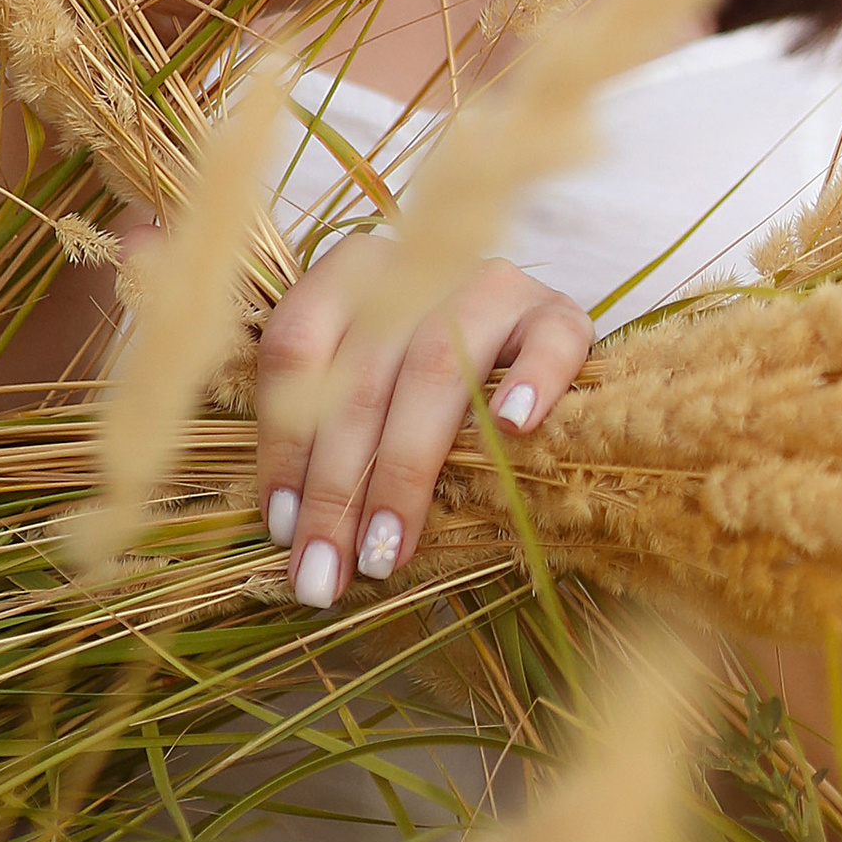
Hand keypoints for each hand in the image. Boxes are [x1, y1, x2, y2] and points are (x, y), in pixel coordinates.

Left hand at [253, 234, 592, 606]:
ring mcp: (491, 286)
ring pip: (436, 366)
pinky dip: (530, 380)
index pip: (297, 347)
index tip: (283, 528)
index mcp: (351, 273)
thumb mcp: (367, 393)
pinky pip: (548, 339)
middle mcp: (417, 267)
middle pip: (361, 375)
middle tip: (327, 573)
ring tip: (386, 550)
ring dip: (404, 469)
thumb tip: (289, 531)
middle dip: (335, 487)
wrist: (531, 347)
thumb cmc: (427, 387)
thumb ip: (329, 433)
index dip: (284, 439)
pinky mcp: (559, 311)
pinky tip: (514, 430)